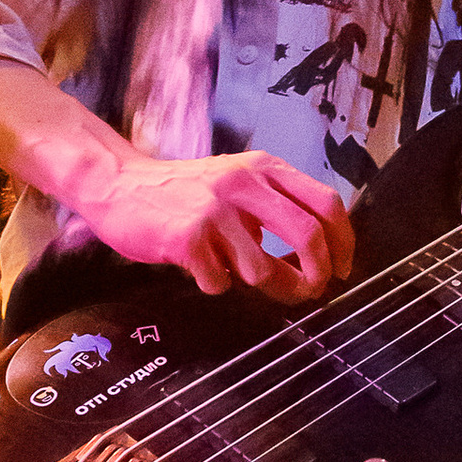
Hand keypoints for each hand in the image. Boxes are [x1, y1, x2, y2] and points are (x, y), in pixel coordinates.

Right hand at [83, 147, 353, 299]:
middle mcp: (244, 183)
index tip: (342, 269)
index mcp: (264, 168)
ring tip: (242, 279)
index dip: (343, 242)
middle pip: (307, 235)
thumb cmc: (181, 193)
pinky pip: (220, 281)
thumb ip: (274, 209)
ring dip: (263, 288)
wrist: (118, 186)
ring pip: (263, 268)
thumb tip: (315, 256)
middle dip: (318, 274)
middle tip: (312, 292)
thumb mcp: (236, 184)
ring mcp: (214, 209)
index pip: (326, 203)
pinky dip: (216, 284)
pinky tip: (202, 270)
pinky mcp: (187, 236)